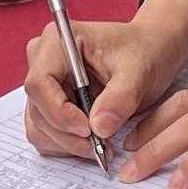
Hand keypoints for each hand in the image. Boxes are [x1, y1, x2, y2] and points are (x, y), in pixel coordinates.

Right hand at [28, 2, 187, 166]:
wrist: (149, 54)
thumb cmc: (143, 52)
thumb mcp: (138, 71)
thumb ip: (119, 98)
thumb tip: (99, 128)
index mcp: (58, 41)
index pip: (40, 83)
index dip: (59, 111)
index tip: (88, 129)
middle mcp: (43, 61)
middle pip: (38, 109)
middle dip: (68, 134)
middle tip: (100, 147)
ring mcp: (44, 85)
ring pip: (39, 126)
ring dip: (68, 144)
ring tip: (101, 146)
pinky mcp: (48, 104)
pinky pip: (45, 134)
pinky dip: (67, 145)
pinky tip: (93, 142)